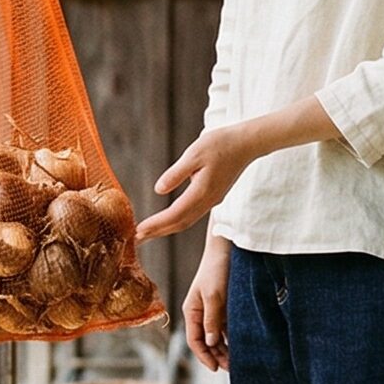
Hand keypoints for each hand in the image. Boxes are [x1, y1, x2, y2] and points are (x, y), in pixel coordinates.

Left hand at [136, 124, 255, 242]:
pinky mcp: (214, 196)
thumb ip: (176, 173)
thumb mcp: (194, 154)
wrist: (246, 143)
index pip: (175, 214)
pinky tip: (167, 221)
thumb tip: (158, 190)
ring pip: (187, 221)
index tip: (138, 231)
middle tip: (136, 239)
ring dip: (166, 229)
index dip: (156, 224)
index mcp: (202, 192)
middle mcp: (208, 201)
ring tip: (147, 233)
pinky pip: (193, 214)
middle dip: (157, 232)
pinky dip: (177, 221)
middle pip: (180, 223)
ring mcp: (212, 200)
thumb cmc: (220, 144)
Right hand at [183, 238, 231, 371]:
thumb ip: (212, 319)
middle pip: (206, 341)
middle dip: (216, 356)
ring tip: (237, 362)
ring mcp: (212, 310)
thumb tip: (210, 342)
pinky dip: (231, 338)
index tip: (215, 369)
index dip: (203, 356)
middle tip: (232, 369)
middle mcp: (200, 313)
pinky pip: (225, 328)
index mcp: (192, 310)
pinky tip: (240, 346)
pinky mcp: (224, 306)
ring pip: (216, 336)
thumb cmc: (217, 269)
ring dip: (224, 349)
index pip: (194, 340)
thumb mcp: (214, 295)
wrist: (227, 249)